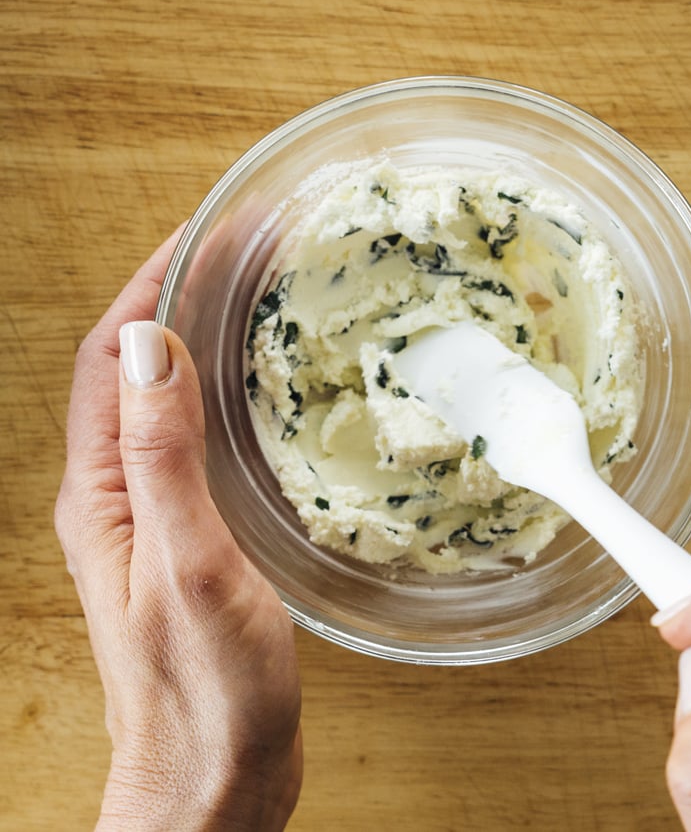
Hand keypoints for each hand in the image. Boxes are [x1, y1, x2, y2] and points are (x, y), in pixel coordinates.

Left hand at [55, 225, 301, 830]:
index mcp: (105, 491)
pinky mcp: (193, 534)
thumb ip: (163, 457)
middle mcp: (121, 492)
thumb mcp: (189, 565)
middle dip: (181, 296)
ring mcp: (157, 513)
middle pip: (138, 368)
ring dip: (204, 341)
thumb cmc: (204, 689)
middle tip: (245, 253)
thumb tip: (150, 345)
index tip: (205, 232)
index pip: (114, 356)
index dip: (152, 282)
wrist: (212, 777)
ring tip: (259, 300)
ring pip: (171, 400)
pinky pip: (199, 441)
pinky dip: (227, 396)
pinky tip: (268, 392)